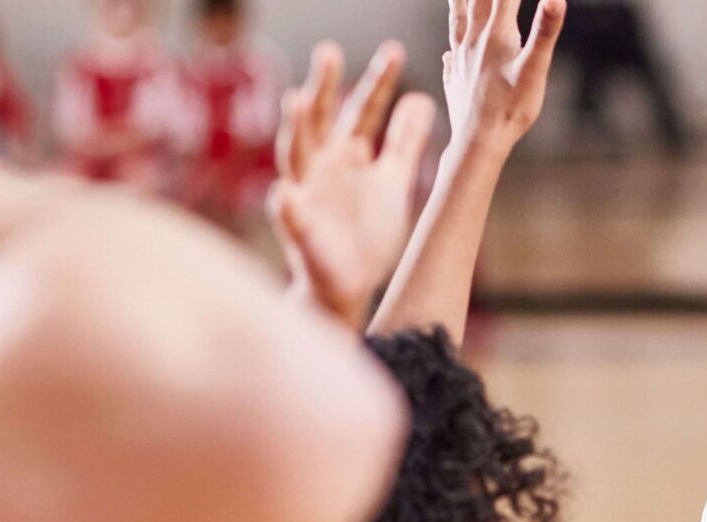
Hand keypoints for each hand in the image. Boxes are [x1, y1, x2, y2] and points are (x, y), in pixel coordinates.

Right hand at [269, 42, 436, 329]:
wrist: (348, 285)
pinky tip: (284, 194)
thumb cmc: (366, 232)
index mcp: (348, 154)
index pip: (363, 110)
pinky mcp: (298, 229)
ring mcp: (305, 193)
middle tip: (329, 51)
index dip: (378, 83)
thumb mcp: (393, 183)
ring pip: (296, 155)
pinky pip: (288, 215)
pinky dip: (285, 205)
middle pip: (320, 118)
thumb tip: (421, 99)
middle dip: (322, 86)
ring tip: (296, 100)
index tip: (395, 53)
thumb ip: (404, 143)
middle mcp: (322, 165)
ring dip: (295, 128)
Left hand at [444, 0, 566, 151]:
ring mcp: (460, 55)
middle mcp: (475, 38)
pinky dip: (453, 41)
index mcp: (497, 33)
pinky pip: (451, 50)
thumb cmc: (510, 109)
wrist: (478, 140)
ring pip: (458, 16)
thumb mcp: (535, 70)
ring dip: (461, 1)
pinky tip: (451, 50)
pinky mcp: (454, 74)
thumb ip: (545, 31)